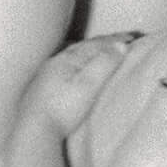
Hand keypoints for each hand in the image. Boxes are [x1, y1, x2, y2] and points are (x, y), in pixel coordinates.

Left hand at [21, 33, 136, 133]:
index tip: (132, 38)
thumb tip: (120, 45)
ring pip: (73, 54)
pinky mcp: (43, 86)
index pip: (97, 44)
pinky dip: (78, 61)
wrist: (34, 128)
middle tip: (122, 40)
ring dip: (90, 50)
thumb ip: (104, 64)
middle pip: (84, 46)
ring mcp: (48, 72)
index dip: (115, 40)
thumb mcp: (88, 85)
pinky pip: (66, 64)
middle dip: (104, 42)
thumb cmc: (63, 108)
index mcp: (69, 58)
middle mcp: (57, 61)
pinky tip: (77, 67)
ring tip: (102, 50)